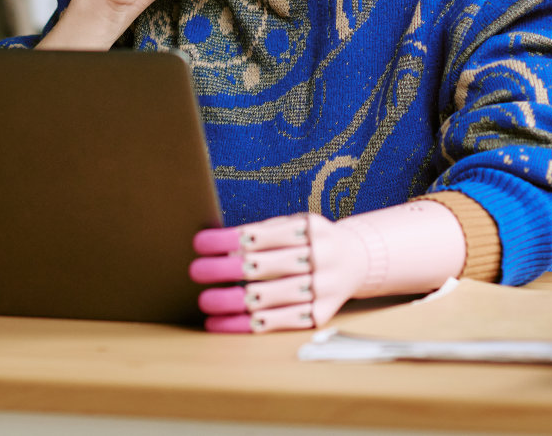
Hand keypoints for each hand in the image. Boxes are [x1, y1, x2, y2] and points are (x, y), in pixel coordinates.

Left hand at [187, 202, 469, 333]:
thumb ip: (263, 234)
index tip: (199, 244)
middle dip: (225, 270)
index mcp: (312, 228)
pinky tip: (221, 323)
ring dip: (231, 301)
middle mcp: (322, 257)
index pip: (263, 235)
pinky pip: (278, 323)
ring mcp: (325, 288)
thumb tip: (219, 247)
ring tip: (205, 300)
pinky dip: (245, 324)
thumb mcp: (294, 226)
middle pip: (265, 266)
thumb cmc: (309, 241)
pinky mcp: (322, 315)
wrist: (355, 261)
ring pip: (270, 298)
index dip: (228, 239)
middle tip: (196, 271)